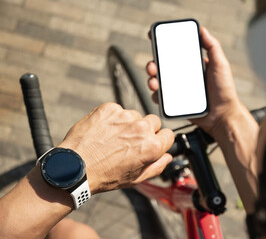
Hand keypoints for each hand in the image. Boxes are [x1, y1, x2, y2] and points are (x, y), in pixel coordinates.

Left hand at [58, 103, 173, 193]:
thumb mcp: (136, 179)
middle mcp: (141, 128)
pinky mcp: (109, 108)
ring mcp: (125, 116)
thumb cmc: (105, 176)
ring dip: (128, 124)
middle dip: (146, 130)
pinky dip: (113, 118)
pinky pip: (118, 110)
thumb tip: (167, 156)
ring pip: (135, 115)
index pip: (168, 134)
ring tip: (112, 138)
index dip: (159, 140)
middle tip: (130, 141)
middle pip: (153, 121)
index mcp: (152, 146)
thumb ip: (157, 166)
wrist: (75, 166)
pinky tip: (103, 131)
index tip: (150, 144)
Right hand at [147, 27, 250, 136]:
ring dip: (151, 79)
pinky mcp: (175, 103)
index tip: (154, 38)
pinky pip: (161, 98)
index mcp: (192, 65)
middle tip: (152, 66)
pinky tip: (157, 93)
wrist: (223, 115)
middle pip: (162, 67)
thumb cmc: (224, 91)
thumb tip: (203, 30)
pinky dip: (155, 95)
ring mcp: (178, 89)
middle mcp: (183, 76)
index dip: (162, 45)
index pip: (174, 52)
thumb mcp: (220, 65)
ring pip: (158, 81)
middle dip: (152, 64)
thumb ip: (213, 47)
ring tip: (154, 82)